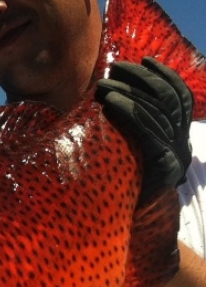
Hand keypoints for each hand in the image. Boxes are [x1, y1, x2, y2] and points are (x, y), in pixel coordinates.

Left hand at [96, 57, 192, 200]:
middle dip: (142, 78)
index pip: (179, 96)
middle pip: (168, 98)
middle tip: (115, 68)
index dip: (164, 75)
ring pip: (158, 110)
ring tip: (103, 85)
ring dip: (129, 92)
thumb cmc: (120, 188)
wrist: (126, 226)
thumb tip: (105, 100)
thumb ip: (130, 131)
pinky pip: (148, 131)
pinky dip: (129, 112)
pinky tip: (110, 104)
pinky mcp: (164, 165)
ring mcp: (175, 154)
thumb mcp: (129, 154)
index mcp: (178, 138)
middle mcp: (182, 143)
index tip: (144, 60)